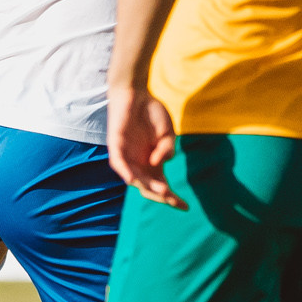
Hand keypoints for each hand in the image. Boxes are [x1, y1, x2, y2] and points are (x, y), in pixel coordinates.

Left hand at [107, 85, 183, 208]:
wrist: (136, 94)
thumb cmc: (152, 113)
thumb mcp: (167, 133)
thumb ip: (166, 149)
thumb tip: (158, 162)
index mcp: (152, 163)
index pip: (162, 186)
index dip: (172, 198)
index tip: (186, 207)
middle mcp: (139, 163)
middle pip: (148, 187)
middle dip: (161, 195)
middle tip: (172, 198)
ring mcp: (127, 156)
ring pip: (135, 179)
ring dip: (148, 186)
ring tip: (162, 191)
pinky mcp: (116, 146)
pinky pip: (118, 163)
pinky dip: (125, 172)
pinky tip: (132, 179)